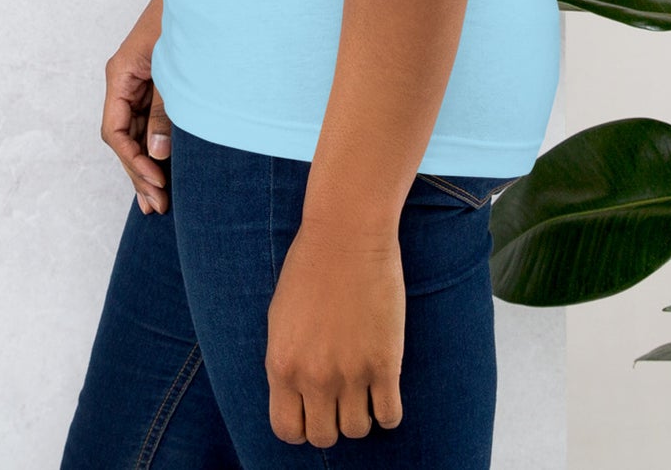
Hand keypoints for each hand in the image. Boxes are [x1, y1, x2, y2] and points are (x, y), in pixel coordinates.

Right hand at [101, 0, 171, 212]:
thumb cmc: (187, 17)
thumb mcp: (174, 68)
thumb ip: (165, 110)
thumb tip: (156, 153)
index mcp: (120, 73)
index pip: (114, 130)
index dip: (132, 161)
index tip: (157, 182)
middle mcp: (125, 79)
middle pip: (123, 136)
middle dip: (139, 171)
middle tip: (159, 206)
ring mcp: (141, 81)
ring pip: (136, 131)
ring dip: (147, 164)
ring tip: (159, 201)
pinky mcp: (158, 81)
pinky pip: (151, 119)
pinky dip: (158, 144)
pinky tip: (167, 168)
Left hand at [265, 216, 404, 445]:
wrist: (347, 234)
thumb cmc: (310, 266)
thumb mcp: (281, 318)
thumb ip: (286, 361)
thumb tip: (297, 394)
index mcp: (282, 365)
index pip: (287, 430)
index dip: (302, 425)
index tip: (313, 409)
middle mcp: (313, 377)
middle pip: (324, 437)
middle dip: (332, 422)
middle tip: (340, 398)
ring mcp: (350, 373)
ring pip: (357, 430)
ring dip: (361, 415)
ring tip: (364, 389)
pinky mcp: (385, 363)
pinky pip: (390, 417)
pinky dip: (388, 411)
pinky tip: (385, 389)